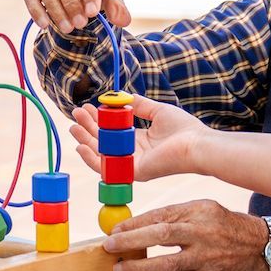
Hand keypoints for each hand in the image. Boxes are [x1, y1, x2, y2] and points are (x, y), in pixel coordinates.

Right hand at [67, 94, 204, 181]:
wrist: (196, 144)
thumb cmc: (184, 129)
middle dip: (88, 127)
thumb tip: (124, 98)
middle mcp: (133, 154)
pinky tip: (81, 146)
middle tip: (76, 113)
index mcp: (139, 141)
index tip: (88, 106)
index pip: (113, 132)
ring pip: (101, 153)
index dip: (99, 120)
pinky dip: (91, 158)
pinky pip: (106, 167)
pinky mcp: (132, 172)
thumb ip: (140, 105)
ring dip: (85, 140)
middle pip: (103, 141)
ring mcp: (131, 165)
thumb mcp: (158, 111)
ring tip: (74, 126)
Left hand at [104, 201, 268, 270]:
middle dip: (132, 241)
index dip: (134, 223)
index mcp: (200, 211)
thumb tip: (135, 225)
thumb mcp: (203, 208)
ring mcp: (206, 258)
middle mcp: (203, 233)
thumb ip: (174, 214)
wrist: (259, 248)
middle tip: (109, 246)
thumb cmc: (224, 225)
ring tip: (119, 269)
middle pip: (162, 235)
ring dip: (140, 269)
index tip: (113, 230)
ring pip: (168, 265)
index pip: (161, 215)